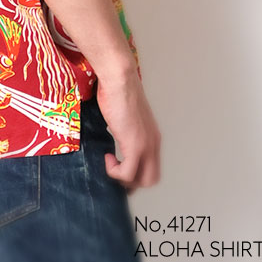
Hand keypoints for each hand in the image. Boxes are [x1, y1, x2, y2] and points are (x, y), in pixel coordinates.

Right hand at [95, 66, 161, 194]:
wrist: (119, 79)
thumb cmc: (118, 90)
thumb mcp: (124, 115)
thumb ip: (124, 129)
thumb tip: (115, 135)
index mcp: (152, 136)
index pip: (152, 167)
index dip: (136, 173)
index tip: (119, 166)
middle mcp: (153, 143)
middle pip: (151, 179)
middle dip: (131, 182)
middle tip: (115, 172)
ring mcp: (146, 145)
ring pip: (142, 181)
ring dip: (123, 178)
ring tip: (111, 163)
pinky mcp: (134, 145)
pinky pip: (127, 173)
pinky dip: (114, 171)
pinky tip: (107, 156)